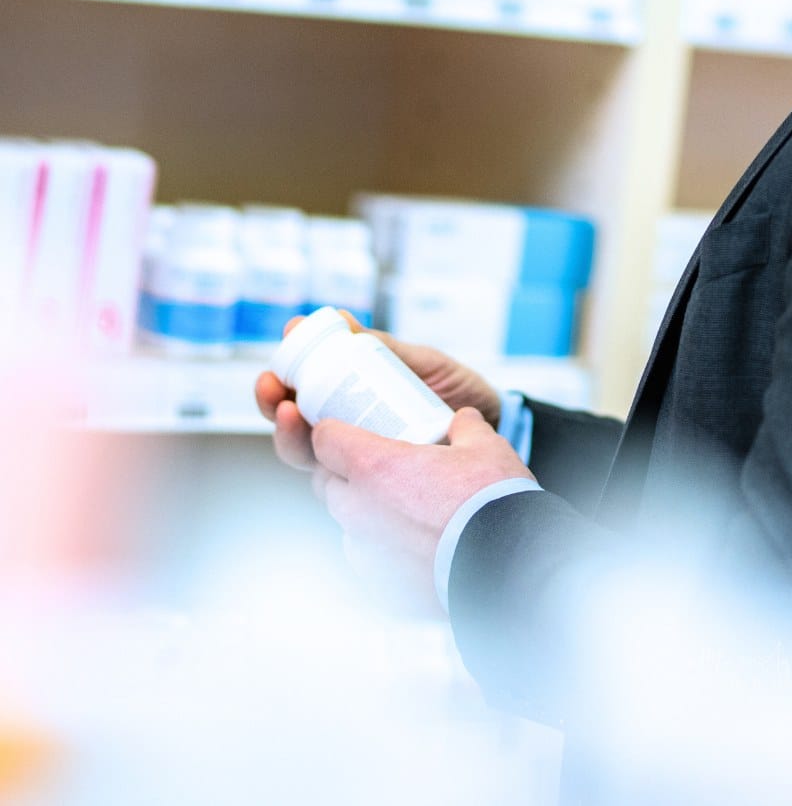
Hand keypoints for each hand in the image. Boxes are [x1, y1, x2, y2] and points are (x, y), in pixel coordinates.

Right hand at [254, 310, 502, 472]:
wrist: (499, 426)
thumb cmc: (456, 389)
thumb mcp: (421, 362)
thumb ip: (384, 347)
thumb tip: (342, 321)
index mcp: (349, 395)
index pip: (300, 387)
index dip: (281, 371)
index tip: (283, 347)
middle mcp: (345, 429)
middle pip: (291, 423)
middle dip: (271, 404)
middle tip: (272, 389)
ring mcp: (359, 460)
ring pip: (308, 457)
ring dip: (290, 437)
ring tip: (291, 416)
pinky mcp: (377, 490)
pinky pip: (344, 492)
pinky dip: (330, 478)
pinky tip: (327, 463)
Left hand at [311, 405, 535, 606]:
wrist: (510, 569)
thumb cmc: (492, 504)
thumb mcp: (486, 449)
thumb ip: (468, 428)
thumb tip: (464, 419)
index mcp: (374, 467)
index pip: (324, 440)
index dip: (332, 432)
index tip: (346, 431)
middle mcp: (359, 510)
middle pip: (328, 483)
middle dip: (343, 472)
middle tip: (374, 467)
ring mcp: (366, 552)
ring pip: (346, 523)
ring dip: (362, 511)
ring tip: (397, 508)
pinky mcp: (380, 585)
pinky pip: (367, 558)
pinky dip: (380, 548)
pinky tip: (409, 544)